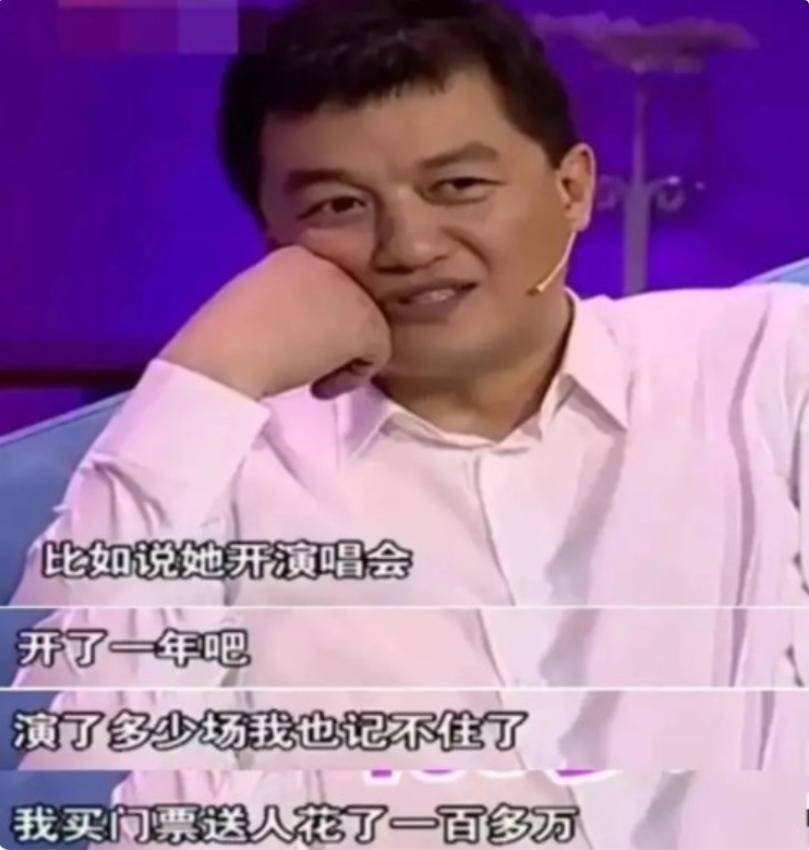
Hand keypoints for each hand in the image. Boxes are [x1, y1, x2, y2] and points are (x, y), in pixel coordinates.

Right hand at [160, 245, 391, 399]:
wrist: (226, 354)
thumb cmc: (223, 341)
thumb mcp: (251, 306)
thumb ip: (282, 304)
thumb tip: (301, 328)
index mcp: (294, 253)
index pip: (323, 286)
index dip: (315, 318)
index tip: (293, 343)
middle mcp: (328, 262)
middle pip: (349, 304)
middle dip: (333, 336)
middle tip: (307, 363)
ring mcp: (350, 290)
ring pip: (366, 328)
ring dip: (342, 357)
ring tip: (311, 376)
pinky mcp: (365, 322)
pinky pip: (377, 353)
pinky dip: (351, 377)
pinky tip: (319, 386)